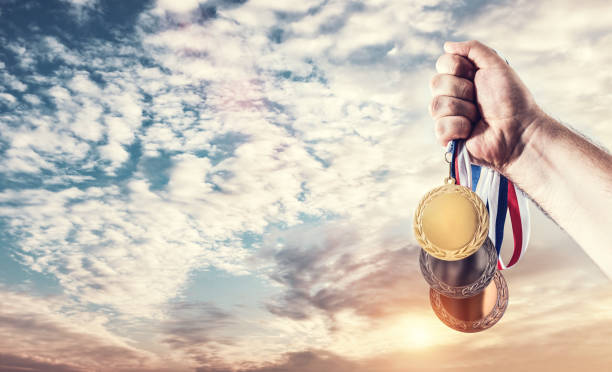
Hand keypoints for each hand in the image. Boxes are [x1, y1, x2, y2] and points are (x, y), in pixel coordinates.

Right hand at [429, 40, 542, 172]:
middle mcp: (451, 95)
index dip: (458, 67)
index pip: (442, 63)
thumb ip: (473, 49)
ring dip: (463, 110)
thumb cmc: (511, 99)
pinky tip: (471, 131)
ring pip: (436, 106)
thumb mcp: (496, 65)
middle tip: (479, 99)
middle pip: (435, 83)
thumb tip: (447, 45)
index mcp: (462, 77)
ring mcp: (447, 116)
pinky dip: (460, 127)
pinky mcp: (446, 137)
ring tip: (478, 117)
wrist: (519, 130)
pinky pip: (440, 127)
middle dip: (462, 90)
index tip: (476, 75)